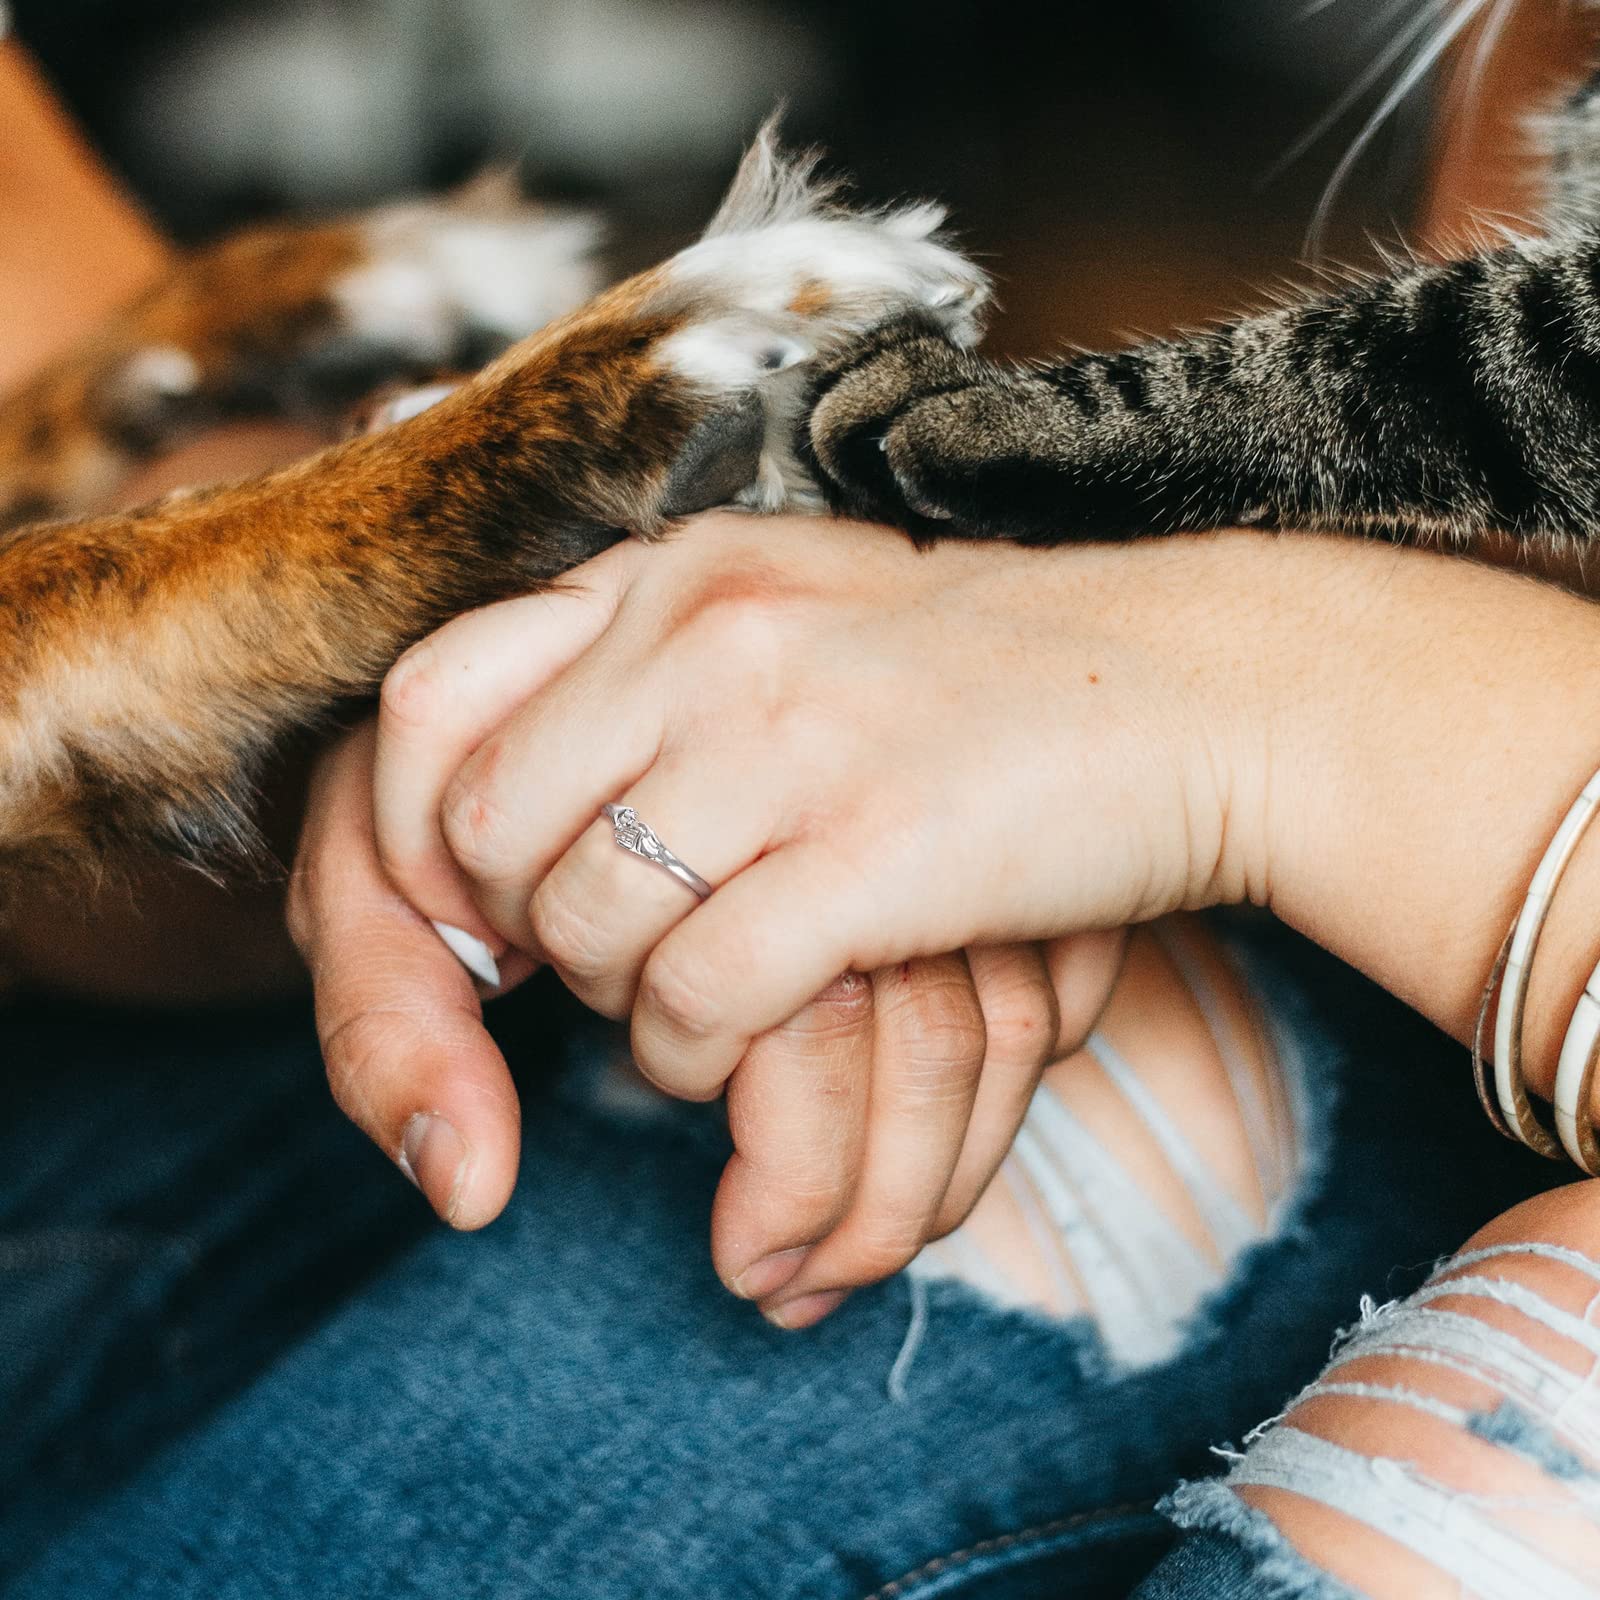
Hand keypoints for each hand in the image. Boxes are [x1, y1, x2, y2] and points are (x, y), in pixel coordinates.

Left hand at [363, 512, 1262, 1315]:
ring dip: (617, 1004)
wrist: (1195, 689)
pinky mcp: (873, 852)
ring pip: (585, 928)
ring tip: (687, 1000)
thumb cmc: (989, 679)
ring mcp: (793, 737)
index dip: (411, 826)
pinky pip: (695, 999)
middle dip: (526, 929)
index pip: (430, 697)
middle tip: (604, 960)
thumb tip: (518, 796)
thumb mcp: (798, 618)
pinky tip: (736, 1040)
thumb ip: (653, 674)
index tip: (476, 901)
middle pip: (487, 833)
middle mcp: (711, 632)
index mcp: (679, 572)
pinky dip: (692, 1053)